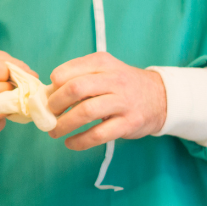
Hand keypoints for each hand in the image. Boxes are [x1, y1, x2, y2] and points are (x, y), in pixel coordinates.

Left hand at [46, 52, 166, 149]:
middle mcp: (113, 79)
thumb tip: (45, 95)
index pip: (67, 72)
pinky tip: (71, 143)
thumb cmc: (121, 85)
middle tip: (49, 115)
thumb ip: (77, 78)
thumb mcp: (103, 71)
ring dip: (63, 125)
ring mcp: (123, 102)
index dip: (52, 87)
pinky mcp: (129, 123)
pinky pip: (98, 134)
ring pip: (85, 112)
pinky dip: (79, 141)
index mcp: (102, 62)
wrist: (161, 97)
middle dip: (55, 105)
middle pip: (75, 89)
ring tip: (54, 132)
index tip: (48, 98)